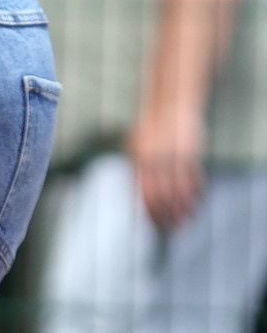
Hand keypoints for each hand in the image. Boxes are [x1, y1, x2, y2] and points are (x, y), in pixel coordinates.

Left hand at [127, 97, 205, 230]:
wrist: (171, 104)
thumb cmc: (151, 128)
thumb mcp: (135, 144)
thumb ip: (135, 169)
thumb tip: (135, 196)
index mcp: (138, 158)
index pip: (141, 193)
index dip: (148, 211)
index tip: (153, 224)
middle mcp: (154, 159)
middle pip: (160, 196)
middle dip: (165, 216)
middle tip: (170, 228)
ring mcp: (173, 156)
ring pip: (179, 191)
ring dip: (183, 209)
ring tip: (185, 221)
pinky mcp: (191, 152)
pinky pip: (194, 179)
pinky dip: (196, 194)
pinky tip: (197, 203)